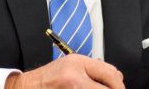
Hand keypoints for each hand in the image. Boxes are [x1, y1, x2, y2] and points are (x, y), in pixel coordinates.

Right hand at [5, 54, 124, 88]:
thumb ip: (93, 69)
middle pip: (108, 87)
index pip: (110, 73)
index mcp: (77, 62)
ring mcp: (72, 88)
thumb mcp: (71, 66)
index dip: (119, 84)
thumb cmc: (48, 78)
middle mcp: (75, 76)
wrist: (27, 87)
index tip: (120, 87)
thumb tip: (117, 77)